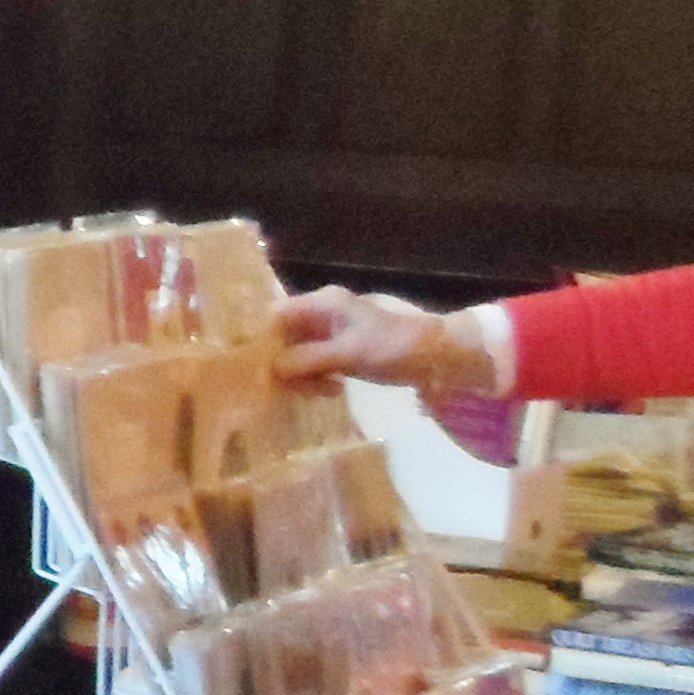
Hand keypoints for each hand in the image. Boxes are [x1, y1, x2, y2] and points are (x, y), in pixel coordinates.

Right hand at [275, 288, 501, 398]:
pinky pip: (318, 360)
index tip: (250, 368)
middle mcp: (325, 310)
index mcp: (324, 302)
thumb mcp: (349, 354)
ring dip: (302, 373)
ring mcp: (336, 329)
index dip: (259, 339)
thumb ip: (308, 360)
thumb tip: (269, 369)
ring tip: (320, 391)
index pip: (275, 314)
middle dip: (282, 362)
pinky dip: (317, 375)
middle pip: (285, 334)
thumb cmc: (396, 346)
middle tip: (289, 389)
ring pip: (301, 350)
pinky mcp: (346, 347)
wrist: (443, 354)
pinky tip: (331, 390)